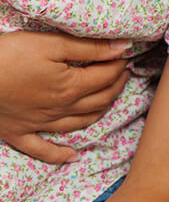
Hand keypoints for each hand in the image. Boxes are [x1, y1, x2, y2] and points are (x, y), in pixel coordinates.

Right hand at [0, 30, 129, 162]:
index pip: (107, 77)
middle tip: (122, 71)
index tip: (123, 53)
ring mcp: (39, 124)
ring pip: (80, 124)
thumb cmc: (7, 56)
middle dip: (116, 85)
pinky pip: (43, 150)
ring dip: (100, 112)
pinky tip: (73, 157)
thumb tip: (122, 47)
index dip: (119, 64)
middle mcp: (60, 110)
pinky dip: (60, 155)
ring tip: (109, 98)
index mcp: (70, 87)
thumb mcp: (50, 44)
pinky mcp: (18, 133)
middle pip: (99, 100)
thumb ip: (89, 48)